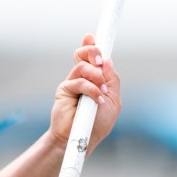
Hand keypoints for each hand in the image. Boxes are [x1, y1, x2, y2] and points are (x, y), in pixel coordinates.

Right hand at [49, 34, 120, 150]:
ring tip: (101, 92)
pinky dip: (91, 89)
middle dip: (93, 52)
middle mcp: (82, 78)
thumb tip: (107, 61)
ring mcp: (72, 83)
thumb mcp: (112, 100)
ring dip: (96, 77)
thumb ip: (112, 80)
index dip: (91, 45)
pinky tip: (97, 100)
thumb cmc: (98, 124)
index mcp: (95, 79)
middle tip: (100, 61)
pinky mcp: (64, 90)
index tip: (92, 36)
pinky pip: (79, 82)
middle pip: (84, 54)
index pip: (92, 57)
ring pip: (83, 66)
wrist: (82, 139)